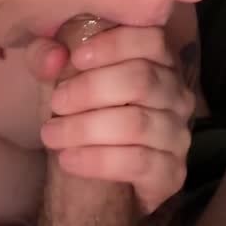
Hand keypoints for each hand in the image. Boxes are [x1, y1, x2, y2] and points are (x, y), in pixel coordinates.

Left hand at [28, 26, 194, 215]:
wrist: (94, 186)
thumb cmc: (83, 117)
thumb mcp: (60, 81)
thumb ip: (47, 59)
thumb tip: (52, 55)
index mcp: (158, 62)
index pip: (151, 39)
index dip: (114, 45)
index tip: (76, 58)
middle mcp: (176, 94)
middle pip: (141, 79)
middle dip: (92, 89)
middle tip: (57, 103)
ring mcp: (178, 134)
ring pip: (137, 122)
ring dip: (87, 128)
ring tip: (51, 135)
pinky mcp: (172, 172)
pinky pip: (139, 162)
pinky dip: (98, 160)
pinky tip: (68, 160)